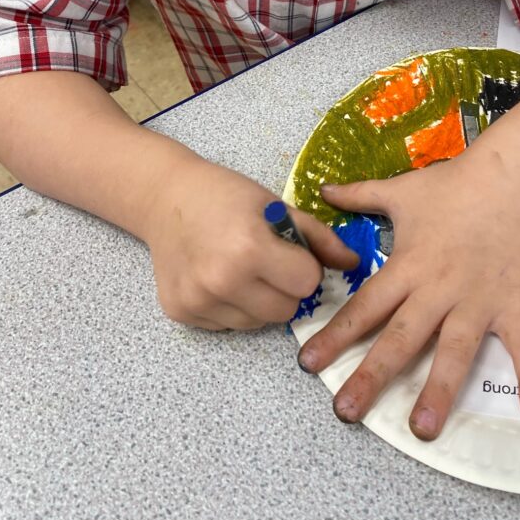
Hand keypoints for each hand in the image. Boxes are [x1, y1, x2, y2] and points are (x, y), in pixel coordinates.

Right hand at [142, 157, 358, 329]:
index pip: (307, 282)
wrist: (165, 197)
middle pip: (286, 311)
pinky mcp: (182, 313)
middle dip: (286, 289)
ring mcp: (199, 301)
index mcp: (249, 248)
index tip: (290, 251)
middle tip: (268, 262)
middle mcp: (222, 281)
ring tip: (242, 269)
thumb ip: (319, 238)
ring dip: (261, 302)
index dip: (304, 266)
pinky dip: (232, 307)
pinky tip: (218, 278)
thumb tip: (354, 264)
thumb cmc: (225, 194)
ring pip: (259, 323)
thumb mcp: (277, 205)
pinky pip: (229, 325)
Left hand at [296, 158, 519, 438]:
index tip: (308, 364)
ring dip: (439, 389)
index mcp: (407, 267)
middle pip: (401, 339)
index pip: (364, 307)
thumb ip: (358, 196)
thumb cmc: (449, 186)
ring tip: (422, 428)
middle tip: (348, 412)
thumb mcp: (397, 190)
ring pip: (454, 351)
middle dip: (372, 376)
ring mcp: (476, 301)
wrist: (506, 179)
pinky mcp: (512, 304)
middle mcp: (437, 290)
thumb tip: (322, 190)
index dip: (335, 335)